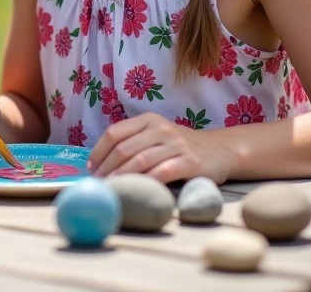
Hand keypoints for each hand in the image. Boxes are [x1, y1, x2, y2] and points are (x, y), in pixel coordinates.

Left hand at [87, 113, 233, 183]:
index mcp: (148, 120)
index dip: (98, 151)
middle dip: (106, 168)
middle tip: (97, 184)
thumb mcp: (155, 136)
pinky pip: (163, 172)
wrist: (219, 151)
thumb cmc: (179, 147)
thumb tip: (99, 163)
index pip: (114, 133)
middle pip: (124, 148)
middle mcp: (161, 129)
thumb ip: (132, 143)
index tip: (90, 168)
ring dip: (122, 177)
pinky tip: (137, 190)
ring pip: (140, 160)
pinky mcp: (191, 162)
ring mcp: (177, 144)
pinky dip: (146, 181)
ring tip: (111, 189)